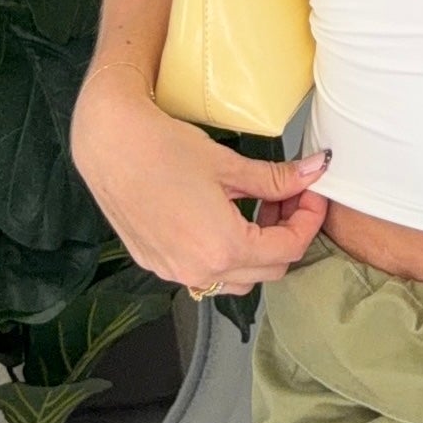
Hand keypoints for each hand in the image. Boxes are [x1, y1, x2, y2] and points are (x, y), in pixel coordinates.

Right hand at [70, 80, 328, 295]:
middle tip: (288, 196)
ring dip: (258, 249)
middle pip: (268, 270)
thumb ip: (277, 178)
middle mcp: (199, 270)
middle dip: (286, 234)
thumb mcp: (229, 164)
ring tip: (257, 207)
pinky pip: (205, 273)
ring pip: (238, 278)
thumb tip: (315, 172)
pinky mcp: (156, 263)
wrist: (107, 145)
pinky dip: (225, 253)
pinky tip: (224, 217)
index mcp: (223, 248)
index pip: (289, 249)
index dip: (309, 220)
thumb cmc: (162, 149)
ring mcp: (174, 271)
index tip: (311, 194)